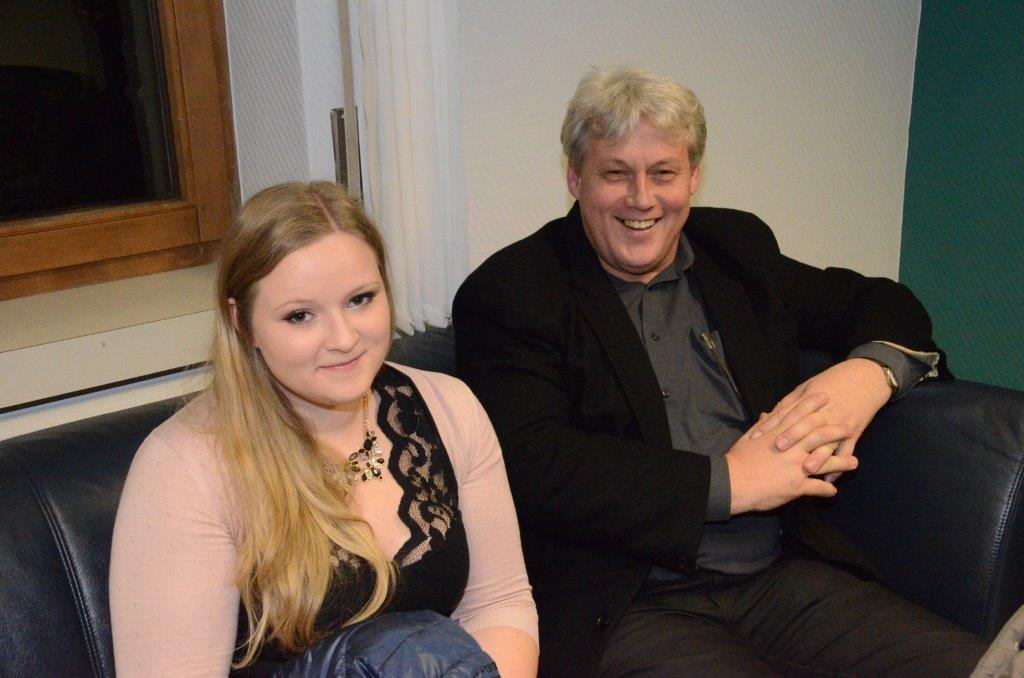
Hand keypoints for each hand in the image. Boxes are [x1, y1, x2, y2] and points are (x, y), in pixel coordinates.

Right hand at [727, 392, 853, 514]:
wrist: (732, 482)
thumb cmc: (737, 459)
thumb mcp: (748, 438)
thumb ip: (762, 425)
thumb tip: (767, 413)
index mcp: (778, 434)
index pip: (799, 415)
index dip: (813, 405)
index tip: (826, 397)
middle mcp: (792, 448)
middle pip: (819, 435)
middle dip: (836, 430)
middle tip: (849, 426)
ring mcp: (796, 467)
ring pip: (825, 461)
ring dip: (841, 462)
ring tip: (854, 462)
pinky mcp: (797, 486)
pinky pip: (817, 488)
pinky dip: (826, 489)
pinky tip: (832, 491)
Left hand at [750, 358, 891, 482]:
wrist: (867, 377)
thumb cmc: (833, 381)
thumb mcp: (809, 386)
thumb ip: (790, 401)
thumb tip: (771, 414)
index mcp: (810, 399)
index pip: (787, 412)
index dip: (772, 424)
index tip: (757, 436)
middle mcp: (825, 412)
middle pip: (806, 425)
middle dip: (793, 437)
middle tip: (778, 449)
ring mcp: (840, 422)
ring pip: (828, 441)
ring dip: (819, 456)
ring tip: (807, 468)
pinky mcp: (855, 431)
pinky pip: (847, 450)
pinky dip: (839, 464)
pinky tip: (829, 479)